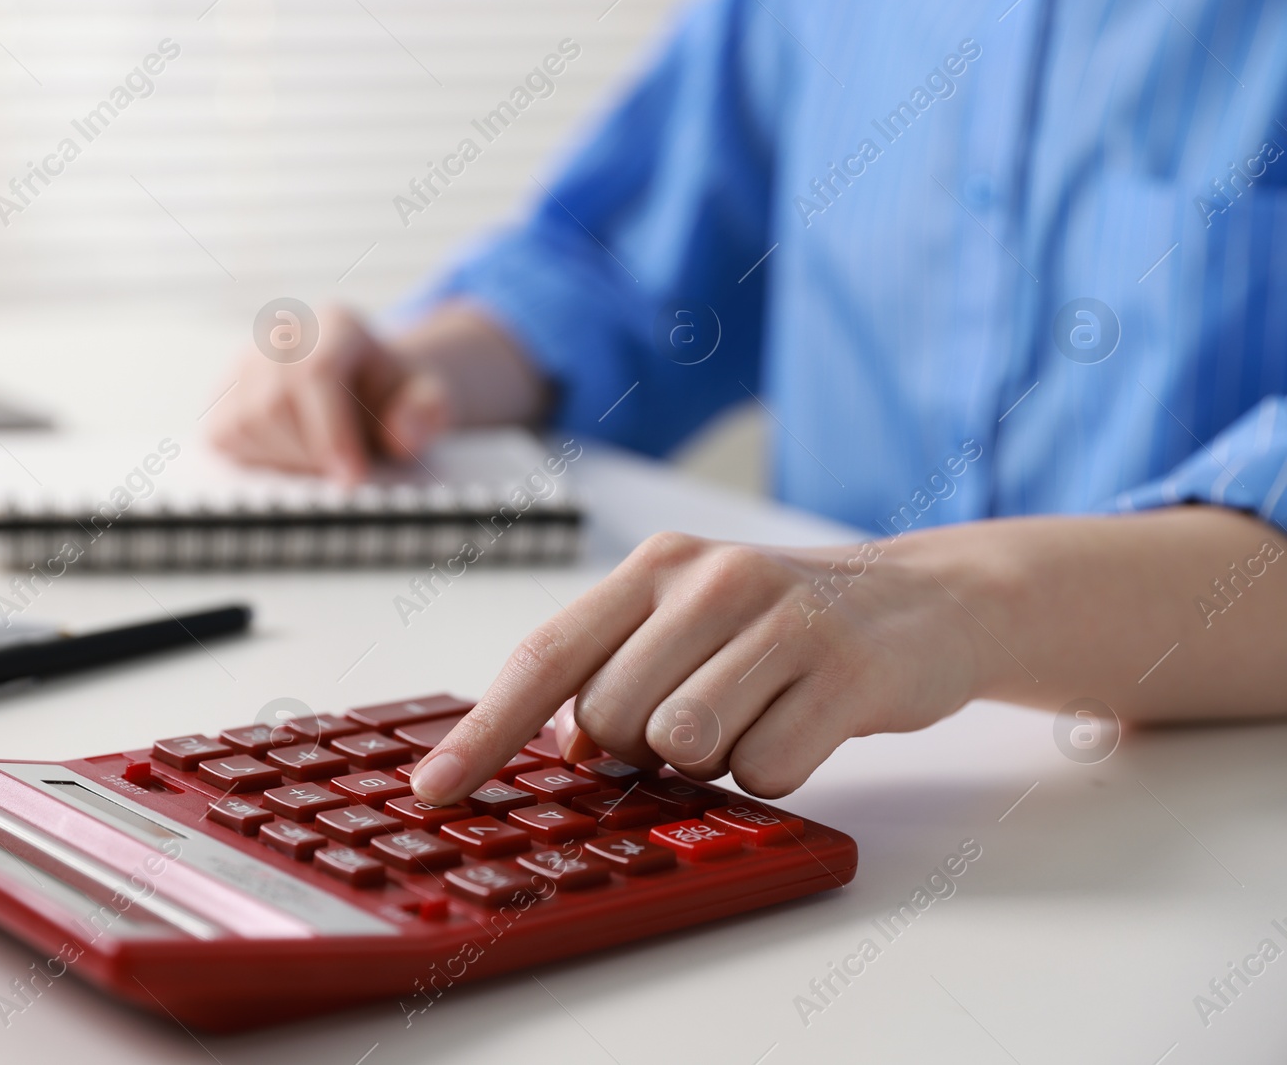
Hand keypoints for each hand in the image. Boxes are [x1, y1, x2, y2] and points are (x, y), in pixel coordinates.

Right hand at [208, 305, 450, 483]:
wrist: (369, 397)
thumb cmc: (395, 401)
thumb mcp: (428, 404)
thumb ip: (425, 415)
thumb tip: (403, 433)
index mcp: (336, 325)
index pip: (317, 372)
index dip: (331, 432)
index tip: (351, 478)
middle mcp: (282, 334)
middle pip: (276, 403)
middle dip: (312, 453)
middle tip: (345, 474)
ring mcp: (245, 363)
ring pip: (247, 423)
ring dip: (288, 460)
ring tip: (324, 460)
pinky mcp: (223, 396)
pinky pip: (225, 436)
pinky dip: (259, 459)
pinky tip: (294, 457)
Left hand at [409, 530, 985, 803]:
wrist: (923, 600)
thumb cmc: (783, 624)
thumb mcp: (689, 621)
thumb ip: (615, 669)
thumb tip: (558, 748)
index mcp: (654, 566)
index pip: (545, 657)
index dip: (483, 733)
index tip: (432, 790)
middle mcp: (709, 578)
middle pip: (609, 719)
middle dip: (636, 751)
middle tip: (694, 719)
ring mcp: (780, 619)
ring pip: (683, 745)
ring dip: (709, 761)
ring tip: (751, 716)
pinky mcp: (845, 669)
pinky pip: (765, 772)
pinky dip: (774, 773)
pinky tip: (802, 725)